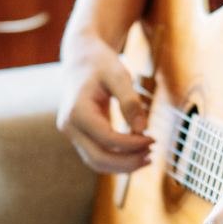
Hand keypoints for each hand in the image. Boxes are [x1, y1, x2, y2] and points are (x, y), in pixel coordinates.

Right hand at [57, 34, 152, 173]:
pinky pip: (97, 155)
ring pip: (96, 163)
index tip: (153, 138)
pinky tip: (136, 153)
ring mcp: (71, 133)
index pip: (107, 139)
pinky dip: (116, 159)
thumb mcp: (119, 75)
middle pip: (98, 159)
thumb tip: (143, 128)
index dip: (133, 144)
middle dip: (127, 162)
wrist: (81, 57)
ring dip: (122, 166)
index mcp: (76, 111)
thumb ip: (130, 101)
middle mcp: (69, 126)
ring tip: (147, 157)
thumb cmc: (101, 63)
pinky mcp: (78, 136)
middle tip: (152, 155)